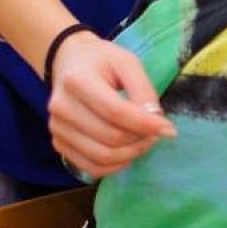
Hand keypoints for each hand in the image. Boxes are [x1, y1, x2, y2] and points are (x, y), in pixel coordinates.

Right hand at [46, 33, 176, 177]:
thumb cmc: (101, 60)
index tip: (169, 128)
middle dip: (141, 139)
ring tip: (145, 140)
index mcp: (77, 81)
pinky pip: (90, 167)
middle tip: (158, 132)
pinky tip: (128, 152)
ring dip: (131, 154)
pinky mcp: (58, 143)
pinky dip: (115, 166)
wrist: (68, 61)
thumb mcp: (127, 62)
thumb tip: (157, 121)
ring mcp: (57, 128)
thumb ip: (142, 90)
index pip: (116, 112)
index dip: (146, 124)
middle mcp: (62, 108)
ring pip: (101, 157)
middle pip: (110, 137)